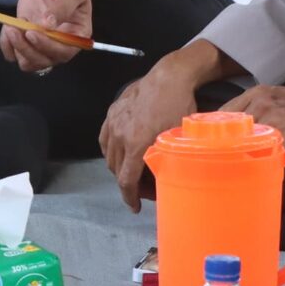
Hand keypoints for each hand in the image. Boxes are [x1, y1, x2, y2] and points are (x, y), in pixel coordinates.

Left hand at [1, 0, 89, 73]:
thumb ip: (62, 6)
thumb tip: (49, 25)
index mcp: (77, 35)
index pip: (63, 52)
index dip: (46, 46)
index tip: (32, 32)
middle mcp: (60, 45)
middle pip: (43, 60)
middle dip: (26, 47)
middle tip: (14, 27)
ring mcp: (43, 45)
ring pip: (28, 62)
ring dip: (16, 47)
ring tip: (11, 25)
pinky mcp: (27, 41)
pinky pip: (14, 54)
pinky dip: (7, 45)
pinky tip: (7, 27)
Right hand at [100, 58, 200, 210]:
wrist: (169, 77)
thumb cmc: (179, 107)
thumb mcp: (178, 139)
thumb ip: (169, 161)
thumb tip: (169, 181)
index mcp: (136, 144)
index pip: (126, 180)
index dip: (129, 197)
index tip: (135, 208)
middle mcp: (119, 135)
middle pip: (116, 169)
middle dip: (128, 183)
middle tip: (144, 187)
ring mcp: (113, 122)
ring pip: (108, 155)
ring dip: (119, 167)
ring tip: (134, 170)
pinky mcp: (112, 112)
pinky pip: (104, 139)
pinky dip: (110, 150)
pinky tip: (120, 153)